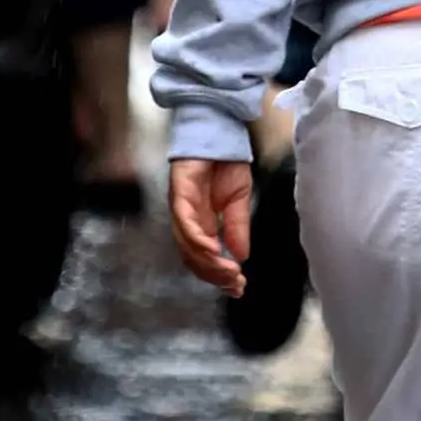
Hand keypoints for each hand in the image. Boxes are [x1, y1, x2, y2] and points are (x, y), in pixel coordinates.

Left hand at [169, 157, 251, 295]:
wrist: (220, 131)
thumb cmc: (226, 164)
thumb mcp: (238, 201)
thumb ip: (237, 228)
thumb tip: (241, 257)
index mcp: (202, 224)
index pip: (205, 258)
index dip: (219, 276)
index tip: (238, 289)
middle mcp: (187, 220)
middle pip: (193, 258)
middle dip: (214, 275)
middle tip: (236, 284)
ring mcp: (181, 208)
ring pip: (187, 245)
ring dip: (207, 263)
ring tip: (228, 272)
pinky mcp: (179, 193)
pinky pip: (184, 223)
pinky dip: (197, 240)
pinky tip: (213, 250)